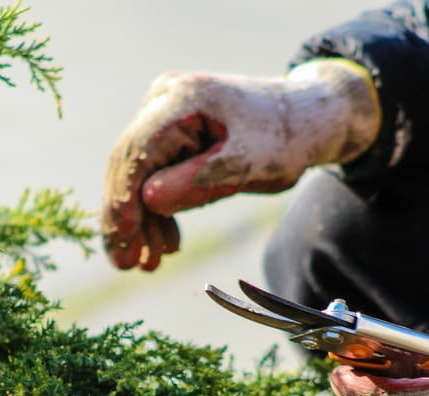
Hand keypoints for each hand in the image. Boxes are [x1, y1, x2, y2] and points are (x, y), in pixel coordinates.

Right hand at [102, 59, 379, 269]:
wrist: (306, 118)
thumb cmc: (284, 137)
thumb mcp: (248, 165)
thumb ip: (199, 181)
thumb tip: (149, 201)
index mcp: (183, 99)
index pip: (138, 151)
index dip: (123, 198)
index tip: (121, 239)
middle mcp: (164, 101)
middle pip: (130, 164)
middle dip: (126, 217)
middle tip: (125, 264)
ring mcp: (165, 116)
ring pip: (139, 174)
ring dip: (143, 220)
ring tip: (149, 263)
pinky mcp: (172, 134)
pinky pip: (155, 174)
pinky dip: (159, 210)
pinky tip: (166, 243)